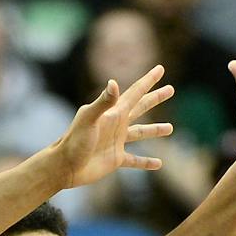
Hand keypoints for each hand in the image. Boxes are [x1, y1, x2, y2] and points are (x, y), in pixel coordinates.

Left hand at [51, 65, 175, 189]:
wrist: (64, 167)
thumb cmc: (73, 142)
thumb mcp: (88, 120)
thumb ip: (102, 102)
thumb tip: (114, 83)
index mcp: (113, 113)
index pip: (135, 93)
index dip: (148, 81)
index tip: (160, 69)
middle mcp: (116, 125)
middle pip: (141, 108)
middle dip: (155, 98)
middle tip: (171, 89)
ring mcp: (116, 142)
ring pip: (140, 133)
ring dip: (154, 130)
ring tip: (170, 128)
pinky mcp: (115, 159)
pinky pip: (135, 160)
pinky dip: (146, 162)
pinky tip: (158, 164)